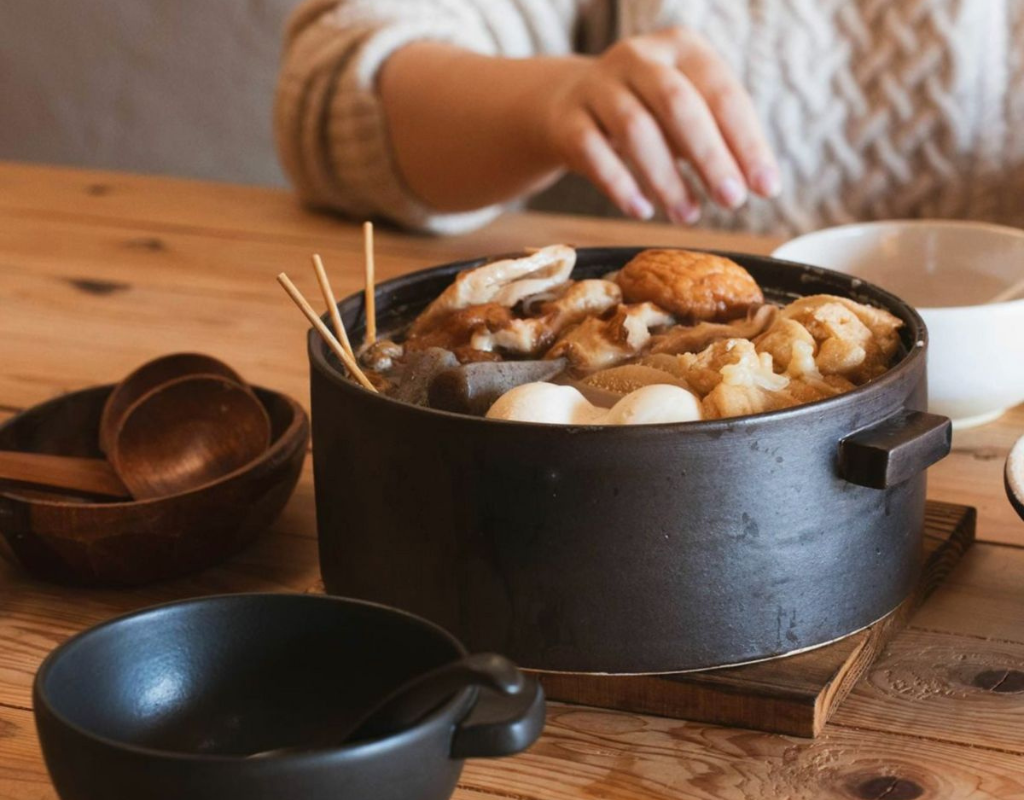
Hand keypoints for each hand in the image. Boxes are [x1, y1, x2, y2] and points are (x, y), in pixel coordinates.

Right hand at [539, 27, 779, 222]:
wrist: (568, 105)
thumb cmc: (648, 113)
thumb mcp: (687, 114)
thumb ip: (723, 141)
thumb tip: (762, 184)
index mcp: (681, 47)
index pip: (722, 92)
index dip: (747, 142)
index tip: (766, 188)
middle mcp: (638, 57)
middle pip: (678, 104)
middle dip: (710, 156)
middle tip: (732, 201)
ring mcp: (597, 85)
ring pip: (635, 129)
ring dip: (666, 178)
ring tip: (688, 215)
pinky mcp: (567, 120)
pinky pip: (594, 153)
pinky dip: (621, 185)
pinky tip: (642, 211)